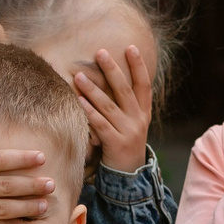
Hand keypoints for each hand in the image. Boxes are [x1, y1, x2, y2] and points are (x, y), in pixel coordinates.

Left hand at [74, 44, 153, 173]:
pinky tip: (79, 101)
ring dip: (93, 89)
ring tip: (79, 76)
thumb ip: (125, 104)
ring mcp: (128, 132)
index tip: (131, 47)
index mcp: (144, 112)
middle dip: (112, 70)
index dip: (139, 66)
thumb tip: (111, 78)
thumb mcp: (132, 123)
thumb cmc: (125, 143)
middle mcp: (139, 120)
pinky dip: (89, 112)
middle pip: (125, 90)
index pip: (144, 84)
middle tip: (100, 53)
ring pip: (109, 106)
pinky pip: (100, 124)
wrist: (130, 176)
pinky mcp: (116, 144)